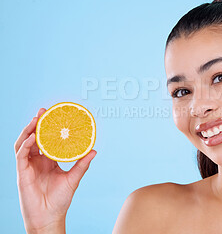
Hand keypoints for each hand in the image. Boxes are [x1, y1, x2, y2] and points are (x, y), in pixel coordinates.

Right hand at [15, 108, 96, 232]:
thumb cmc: (60, 199)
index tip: (54, 115)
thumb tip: (94, 151)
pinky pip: (21, 155)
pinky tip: (33, 137)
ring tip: (36, 119)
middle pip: (34, 138)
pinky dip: (26, 145)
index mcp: (48, 161)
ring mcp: (28, 166)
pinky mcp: (22, 173)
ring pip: (24, 143)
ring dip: (29, 130)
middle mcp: (37, 161)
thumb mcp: (74, 178)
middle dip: (36, 123)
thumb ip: (82, 164)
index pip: (47, 140)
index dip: (48, 127)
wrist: (50, 217)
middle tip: (43, 110)